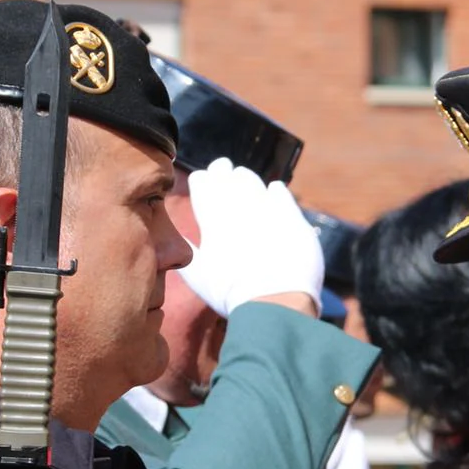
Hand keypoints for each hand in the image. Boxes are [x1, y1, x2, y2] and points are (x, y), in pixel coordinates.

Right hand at [174, 158, 323, 315]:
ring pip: (252, 180)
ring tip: (244, 179)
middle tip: (224, 169)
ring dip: (246, 179)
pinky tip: (274, 190)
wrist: (274, 299)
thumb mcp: (198, 277)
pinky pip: (279, 191)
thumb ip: (188, 252)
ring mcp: (265, 206)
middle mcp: (237, 206)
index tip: (204, 177)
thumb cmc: (231, 293)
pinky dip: (275, 190)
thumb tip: (178, 241)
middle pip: (227, 175)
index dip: (203, 180)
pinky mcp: (290, 214)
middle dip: (223, 172)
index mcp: (211, 218)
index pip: (202, 183)